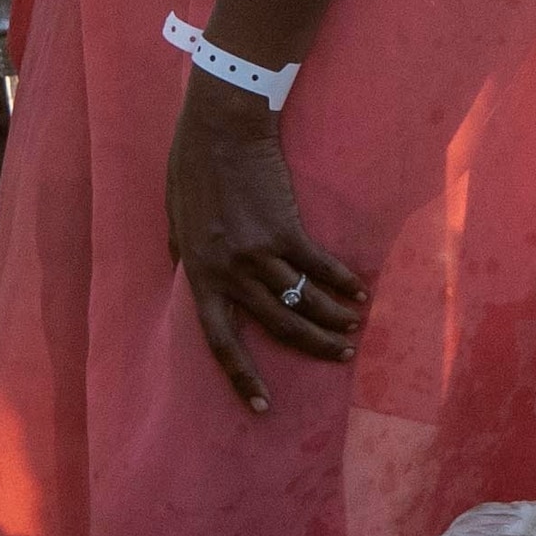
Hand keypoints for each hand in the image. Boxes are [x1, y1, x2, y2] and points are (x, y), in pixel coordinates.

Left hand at [165, 83, 361, 410]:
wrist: (219, 128)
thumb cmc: (193, 169)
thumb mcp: (175, 220)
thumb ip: (186, 255)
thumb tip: (189, 279)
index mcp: (198, 274)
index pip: (220, 340)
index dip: (243, 377)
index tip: (263, 407)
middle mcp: (228, 271)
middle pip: (277, 325)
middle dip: (311, 347)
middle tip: (338, 358)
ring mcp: (257, 251)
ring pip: (302, 300)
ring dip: (333, 319)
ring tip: (354, 329)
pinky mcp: (284, 228)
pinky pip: (319, 266)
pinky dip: (342, 282)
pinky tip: (360, 292)